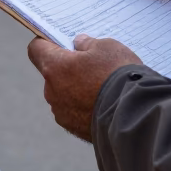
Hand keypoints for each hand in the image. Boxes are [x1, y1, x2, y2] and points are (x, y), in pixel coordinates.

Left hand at [27, 34, 141, 141]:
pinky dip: (84, 106)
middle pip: (52, 72)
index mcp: (54, 66)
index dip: (47, 43)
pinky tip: (104, 104)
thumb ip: (88, 43)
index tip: (60, 42)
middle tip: (92, 65)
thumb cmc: (117, 74)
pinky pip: (74, 111)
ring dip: (76, 89)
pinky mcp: (73, 128)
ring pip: (63, 93)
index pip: (36, 49)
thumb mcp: (106, 47)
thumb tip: (79, 44)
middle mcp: (51, 90)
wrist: (133, 114)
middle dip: (68, 68)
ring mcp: (61, 112)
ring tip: (102, 87)